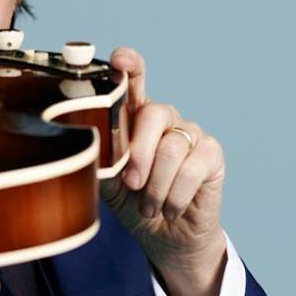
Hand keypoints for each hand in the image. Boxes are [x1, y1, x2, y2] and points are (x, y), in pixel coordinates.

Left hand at [100, 46, 227, 295]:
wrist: (165, 237)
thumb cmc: (134, 204)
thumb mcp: (109, 183)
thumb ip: (101, 159)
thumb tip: (84, 146)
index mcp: (134, 120)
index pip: (134, 82)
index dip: (130, 66)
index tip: (119, 58)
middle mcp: (164, 119)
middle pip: (154, 113)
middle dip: (139, 152)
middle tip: (130, 183)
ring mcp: (190, 134)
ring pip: (172, 148)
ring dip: (156, 186)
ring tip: (148, 207)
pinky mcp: (212, 154)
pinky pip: (193, 168)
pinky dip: (176, 195)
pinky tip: (170, 208)